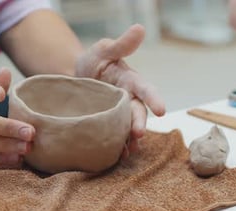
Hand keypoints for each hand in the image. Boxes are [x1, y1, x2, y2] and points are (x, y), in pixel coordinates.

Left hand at [76, 24, 164, 155]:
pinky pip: (114, 137)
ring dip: (130, 140)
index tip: (162, 110)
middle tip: (139, 134)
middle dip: (140, 123)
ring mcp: (117, 114)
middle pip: (137, 113)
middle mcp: (128, 100)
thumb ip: (121, 44)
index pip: (145, 89)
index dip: (154, 99)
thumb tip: (139, 28)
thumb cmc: (93, 61)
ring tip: (129, 150)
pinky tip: (116, 156)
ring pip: (128, 128)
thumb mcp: (104, 49)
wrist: (74, 77)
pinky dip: (117, 147)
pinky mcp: (106, 124)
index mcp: (130, 81)